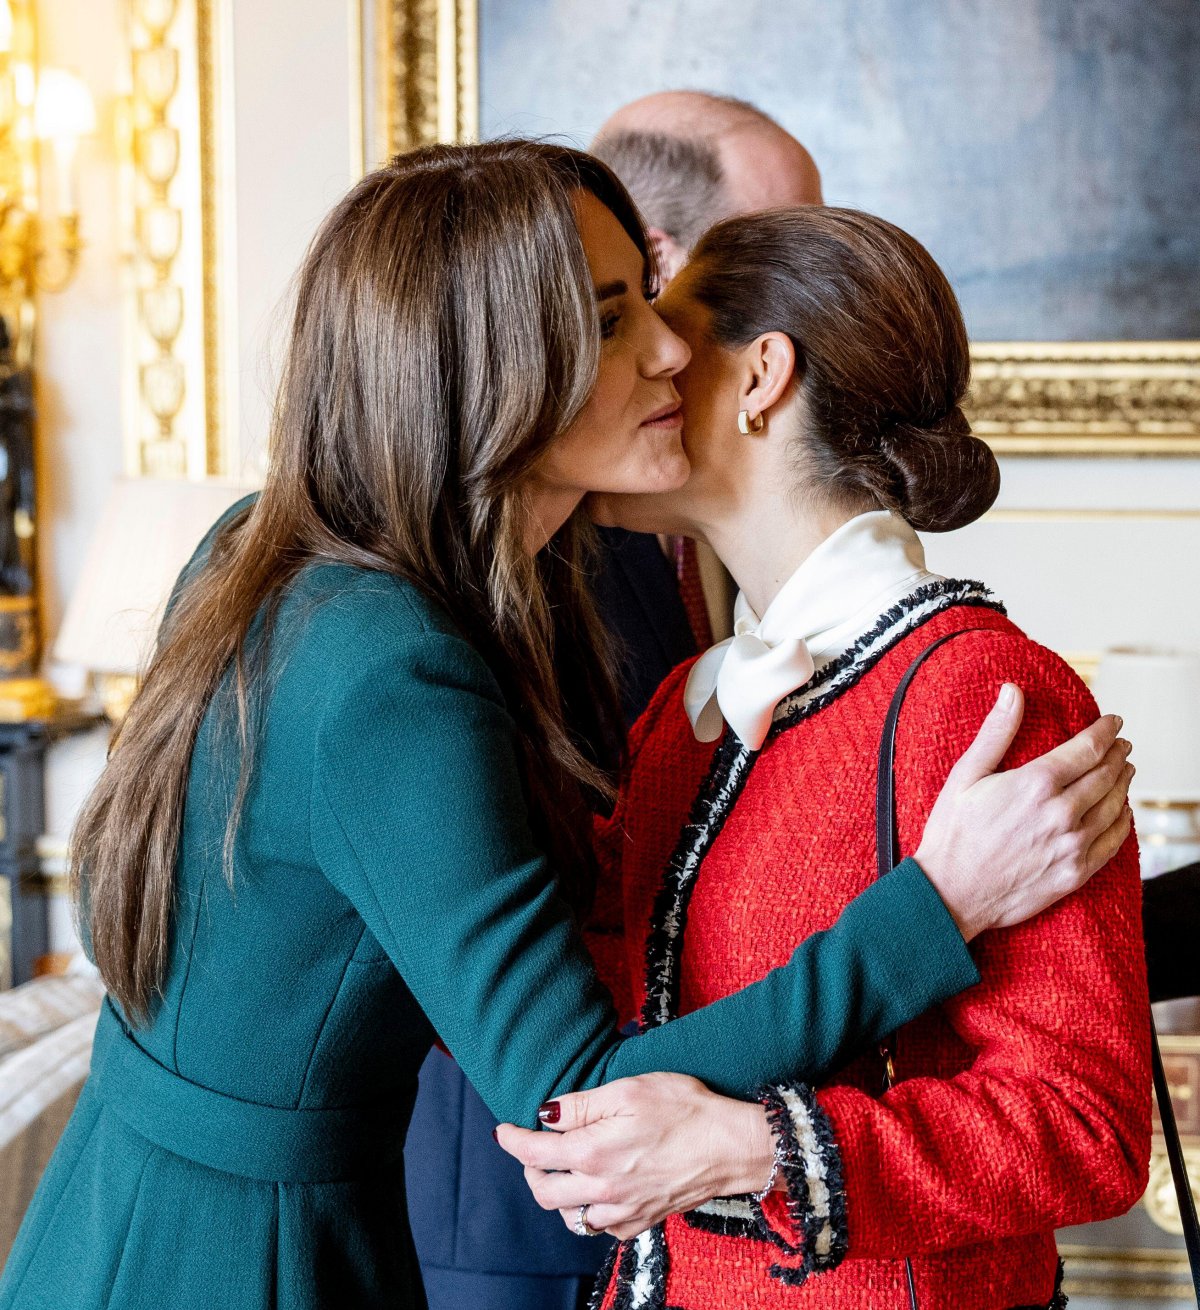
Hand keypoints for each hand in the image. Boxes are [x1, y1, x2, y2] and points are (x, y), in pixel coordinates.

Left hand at [494, 1073, 773, 1239]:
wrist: (730, 1146)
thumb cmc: (684, 1109)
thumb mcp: (628, 1090)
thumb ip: (581, 1104)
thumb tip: (545, 1114)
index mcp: (593, 1153)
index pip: (534, 1153)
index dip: (512, 1140)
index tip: (503, 1130)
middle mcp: (602, 1190)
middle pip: (543, 1191)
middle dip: (529, 1169)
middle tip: (532, 1148)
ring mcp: (622, 1212)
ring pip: (569, 1216)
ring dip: (557, 1194)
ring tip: (563, 1168)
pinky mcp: (641, 1222)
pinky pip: (600, 1227)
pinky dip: (589, 1211)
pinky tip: (597, 1189)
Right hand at [915, 685, 1132, 941]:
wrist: (951, 892)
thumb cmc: (952, 832)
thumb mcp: (966, 774)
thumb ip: (996, 731)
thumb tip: (1012, 691)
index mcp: (1035, 783)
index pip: (1088, 748)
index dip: (1106, 731)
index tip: (1113, 722)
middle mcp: (1061, 812)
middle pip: (1107, 774)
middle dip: (1118, 754)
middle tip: (1122, 744)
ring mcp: (1072, 845)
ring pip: (1115, 805)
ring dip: (1124, 783)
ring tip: (1124, 771)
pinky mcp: (1076, 872)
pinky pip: (1113, 841)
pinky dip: (1122, 821)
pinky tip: (1120, 812)